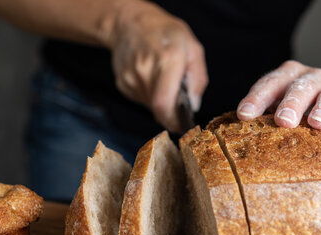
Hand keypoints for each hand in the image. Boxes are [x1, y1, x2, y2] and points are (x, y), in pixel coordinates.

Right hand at [109, 2, 207, 132]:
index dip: (173, 121)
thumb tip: (194, 105)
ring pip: (150, 106)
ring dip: (160, 102)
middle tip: (177, 100)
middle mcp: (145, 71)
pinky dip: (150, 95)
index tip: (181, 124)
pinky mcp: (122, 84)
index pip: (164, 104)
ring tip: (163, 81)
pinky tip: (150, 78)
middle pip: (158, 108)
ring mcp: (130, 78)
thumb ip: (198, 79)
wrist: (129, 23)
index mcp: (167, 60)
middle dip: (170, 111)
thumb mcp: (192, 48)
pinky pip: (141, 99)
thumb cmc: (165, 33)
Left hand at [236, 60, 320, 135]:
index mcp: (286, 77)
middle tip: (282, 121)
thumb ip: (264, 113)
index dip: (256, 99)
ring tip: (318, 123)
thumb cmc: (303, 103)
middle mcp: (310, 78)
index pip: (268, 85)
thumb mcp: (282, 102)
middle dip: (289, 104)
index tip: (244, 115)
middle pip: (298, 88)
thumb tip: (232, 136)